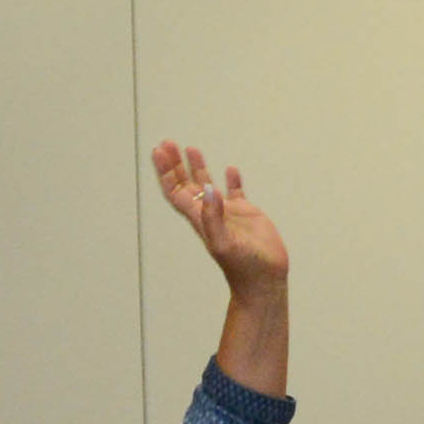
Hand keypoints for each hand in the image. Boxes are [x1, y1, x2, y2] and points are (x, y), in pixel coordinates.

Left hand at [147, 138, 288, 299]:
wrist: (264, 280)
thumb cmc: (242, 267)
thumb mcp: (223, 243)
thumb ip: (213, 217)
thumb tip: (208, 188)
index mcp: (199, 218)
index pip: (175, 190)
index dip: (165, 172)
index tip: (159, 152)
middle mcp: (210, 213)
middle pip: (186, 184)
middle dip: (175, 164)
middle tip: (168, 143)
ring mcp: (228, 213)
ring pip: (207, 185)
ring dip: (197, 167)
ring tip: (191, 148)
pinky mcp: (247, 215)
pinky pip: (236, 193)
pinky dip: (231, 180)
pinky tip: (230, 169)